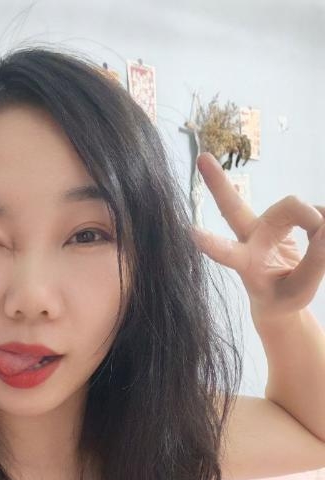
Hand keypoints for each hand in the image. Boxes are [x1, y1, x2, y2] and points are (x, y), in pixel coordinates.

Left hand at [191, 152, 324, 319]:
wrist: (282, 298)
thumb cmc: (283, 298)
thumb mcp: (299, 291)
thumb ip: (314, 263)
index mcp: (246, 263)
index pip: (227, 254)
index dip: (212, 244)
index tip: (191, 232)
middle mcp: (251, 238)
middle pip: (234, 207)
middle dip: (217, 183)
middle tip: (201, 158)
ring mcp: (266, 225)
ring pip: (293, 205)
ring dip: (315, 220)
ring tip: (323, 238)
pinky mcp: (284, 218)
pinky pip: (314, 210)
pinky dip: (324, 221)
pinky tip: (323, 235)